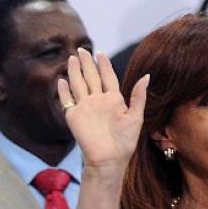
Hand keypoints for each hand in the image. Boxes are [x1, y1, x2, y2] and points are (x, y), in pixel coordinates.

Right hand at [58, 48, 148, 170]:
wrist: (109, 159)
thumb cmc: (124, 142)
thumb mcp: (136, 117)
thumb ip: (138, 96)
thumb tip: (146, 76)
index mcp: (114, 99)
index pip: (107, 77)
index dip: (104, 65)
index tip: (100, 53)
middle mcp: (98, 101)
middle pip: (91, 77)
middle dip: (87, 63)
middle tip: (82, 50)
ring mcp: (85, 107)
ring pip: (78, 84)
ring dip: (74, 71)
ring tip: (72, 58)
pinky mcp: (74, 116)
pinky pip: (67, 100)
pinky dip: (63, 90)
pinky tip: (61, 80)